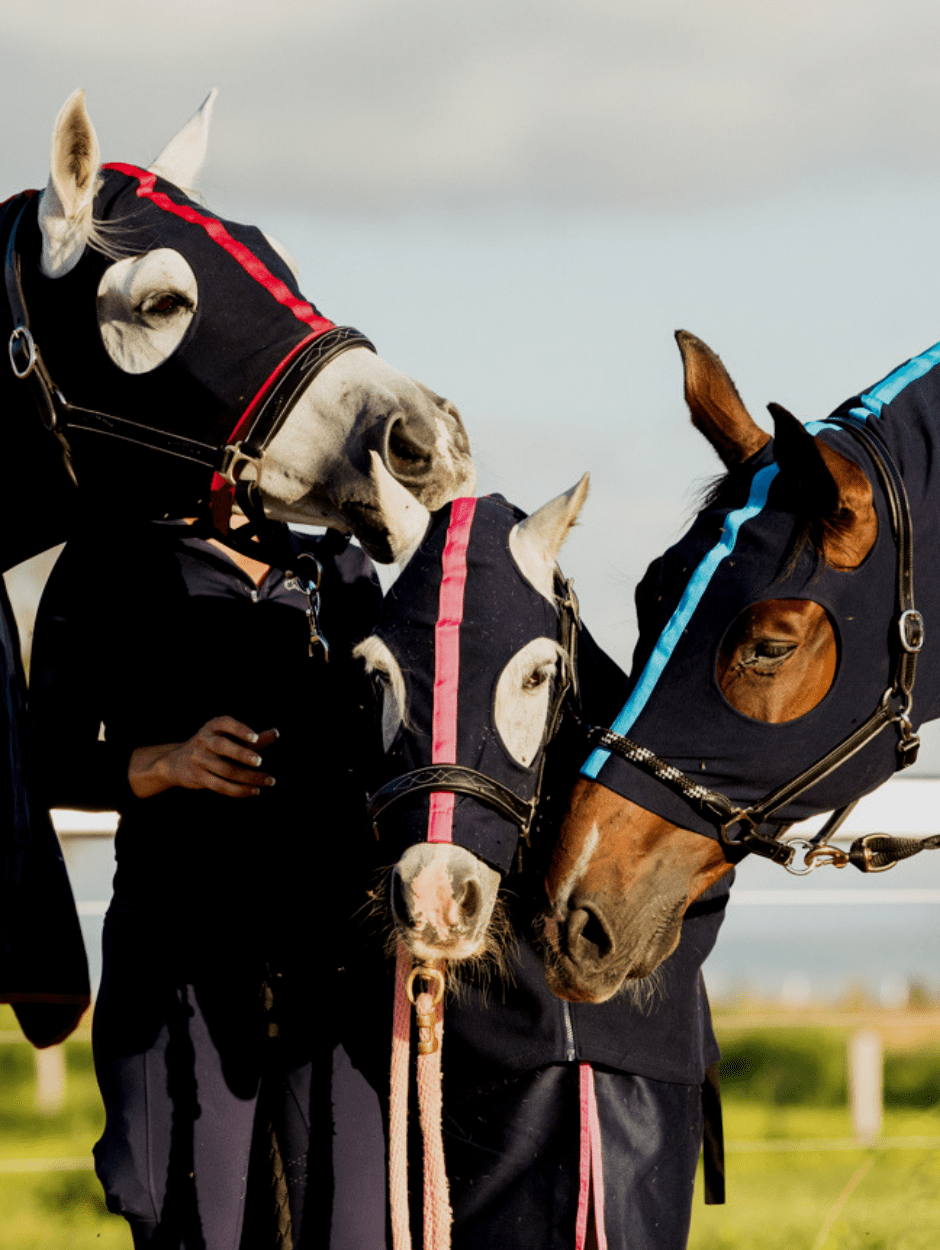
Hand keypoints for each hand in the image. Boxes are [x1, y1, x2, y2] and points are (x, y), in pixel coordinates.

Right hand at [128, 717, 278, 798]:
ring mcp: (200, 760)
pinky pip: (221, 786)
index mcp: (213, 726)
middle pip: (222, 747)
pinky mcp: (200, 777)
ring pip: (226, 770)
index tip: (255, 737)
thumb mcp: (228, 736)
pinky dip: (240, 790)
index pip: (225, 724)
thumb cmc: (213, 746)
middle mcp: (204, 741)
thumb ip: (252, 738)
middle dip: (241, 754)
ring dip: (249, 777)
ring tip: (269, 780)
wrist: (177, 762)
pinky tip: (255, 790)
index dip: (240, 730)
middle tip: (259, 761)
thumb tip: (275, 733)